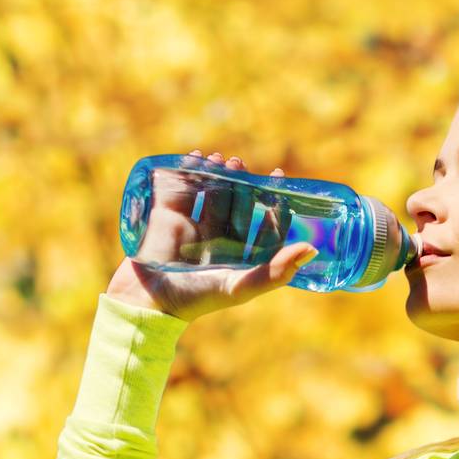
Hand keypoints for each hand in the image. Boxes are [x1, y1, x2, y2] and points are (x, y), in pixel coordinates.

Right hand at [106, 149, 317, 321]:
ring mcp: (192, 229)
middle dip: (242, 182)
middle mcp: (218, 242)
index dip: (274, 204)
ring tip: (221, 159)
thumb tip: (313, 249)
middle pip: (237, 205)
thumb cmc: (195, 298)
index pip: (264, 227)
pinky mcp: (167, 219)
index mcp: (239, 258)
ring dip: (218, 174)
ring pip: (211, 194)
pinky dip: (188, 171)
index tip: (279, 177)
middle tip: (240, 164)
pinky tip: (196, 157)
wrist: (145, 300)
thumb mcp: (238, 287)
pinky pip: (181, 189)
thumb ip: (275, 272)